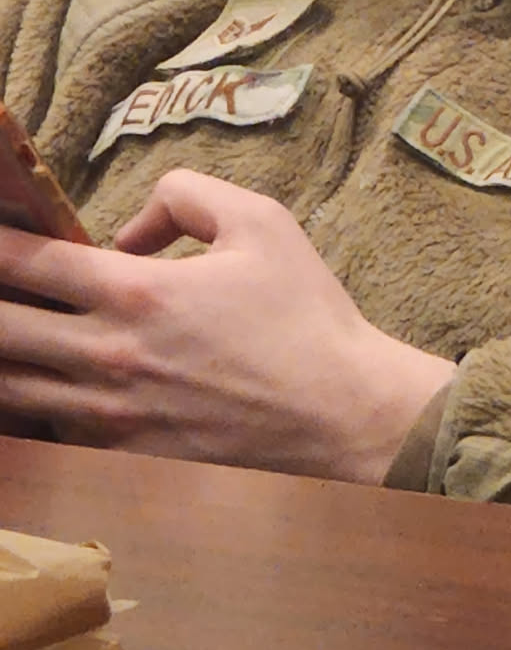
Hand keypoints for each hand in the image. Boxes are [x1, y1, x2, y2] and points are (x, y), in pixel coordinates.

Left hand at [0, 170, 454, 482]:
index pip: (31, 265)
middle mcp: (110, 355)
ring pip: (11, 387)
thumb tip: (128, 231)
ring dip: (0, 353)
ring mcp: (110, 414)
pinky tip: (27, 381)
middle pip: (2, 331)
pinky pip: (44, 428)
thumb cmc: (303, 313)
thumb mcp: (261, 220)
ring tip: (8, 325)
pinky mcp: (121, 452)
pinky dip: (22, 403)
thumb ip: (186, 196)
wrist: (338, 411)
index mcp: (141, 292)